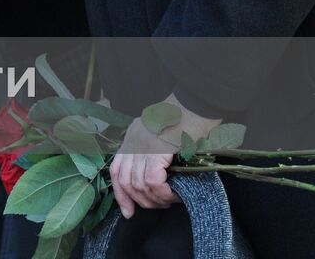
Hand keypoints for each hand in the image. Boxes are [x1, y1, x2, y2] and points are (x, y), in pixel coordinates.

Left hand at [110, 94, 219, 218]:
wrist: (198, 101)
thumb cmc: (189, 119)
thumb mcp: (164, 135)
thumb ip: (155, 154)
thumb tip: (156, 183)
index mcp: (132, 137)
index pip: (116, 170)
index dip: (120, 194)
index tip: (129, 212)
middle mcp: (133, 140)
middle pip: (124, 180)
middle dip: (139, 201)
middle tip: (159, 204)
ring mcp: (142, 143)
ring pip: (137, 184)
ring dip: (155, 198)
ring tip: (171, 199)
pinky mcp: (157, 148)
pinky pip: (152, 180)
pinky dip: (162, 192)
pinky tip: (173, 194)